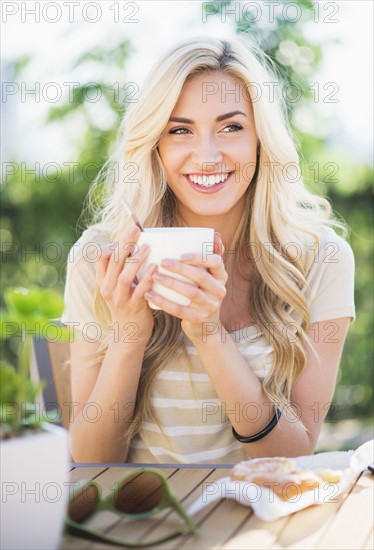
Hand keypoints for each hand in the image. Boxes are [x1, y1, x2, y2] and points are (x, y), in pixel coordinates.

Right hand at [96, 224, 156, 343]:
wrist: (129, 334)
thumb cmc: (127, 304)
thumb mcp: (118, 285)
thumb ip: (122, 267)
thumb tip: (133, 243)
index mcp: (103, 280)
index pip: (102, 256)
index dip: (115, 241)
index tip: (130, 230)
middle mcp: (108, 288)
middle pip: (113, 262)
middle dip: (125, 243)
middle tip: (136, 229)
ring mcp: (119, 299)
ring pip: (124, 277)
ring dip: (136, 261)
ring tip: (147, 247)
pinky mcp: (133, 308)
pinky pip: (140, 291)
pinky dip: (147, 279)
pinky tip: (156, 267)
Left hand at [144, 233, 226, 342]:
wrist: (205, 324)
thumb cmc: (202, 291)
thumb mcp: (209, 275)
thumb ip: (208, 255)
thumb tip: (214, 234)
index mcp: (221, 275)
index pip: (215, 262)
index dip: (199, 257)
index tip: (181, 254)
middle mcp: (220, 290)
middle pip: (201, 277)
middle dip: (181, 269)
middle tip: (162, 262)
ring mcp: (211, 306)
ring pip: (191, 293)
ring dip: (171, 283)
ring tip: (154, 276)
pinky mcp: (199, 318)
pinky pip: (180, 310)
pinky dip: (164, 302)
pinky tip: (149, 295)